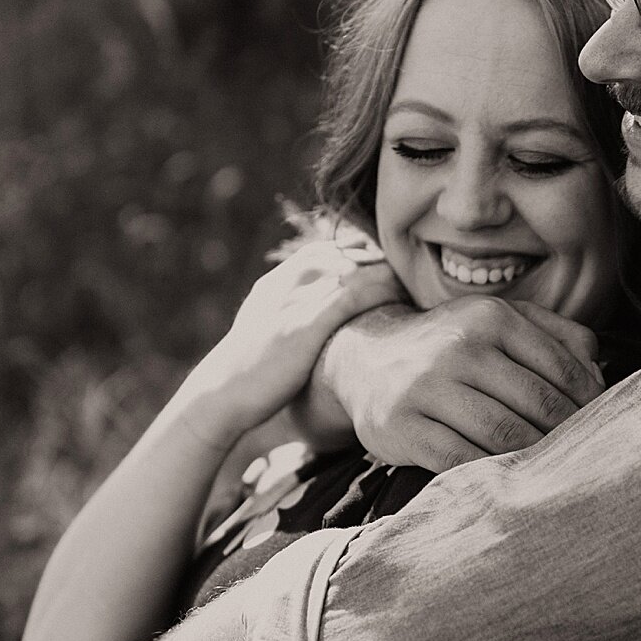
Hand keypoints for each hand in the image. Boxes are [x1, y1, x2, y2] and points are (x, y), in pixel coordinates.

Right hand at [180, 240, 403, 445]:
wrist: (222, 391)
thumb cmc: (249, 371)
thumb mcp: (268, 328)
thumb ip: (293, 314)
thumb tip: (321, 321)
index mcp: (283, 276)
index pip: (336, 249)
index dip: (369, 260)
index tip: (393, 278)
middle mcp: (292, 277)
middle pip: (352, 252)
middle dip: (386, 264)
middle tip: (418, 283)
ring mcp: (298, 295)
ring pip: (359, 267)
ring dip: (391, 276)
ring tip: (418, 293)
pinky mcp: (306, 321)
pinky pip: (356, 293)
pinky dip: (383, 292)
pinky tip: (404, 303)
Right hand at [309, 296, 603, 470]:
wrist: (367, 361)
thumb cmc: (451, 347)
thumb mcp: (498, 322)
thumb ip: (556, 334)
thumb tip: (599, 371)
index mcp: (491, 318)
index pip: (560, 368)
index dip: (589, 404)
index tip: (601, 426)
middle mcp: (459, 346)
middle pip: (537, 404)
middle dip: (567, 435)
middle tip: (581, 457)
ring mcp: (427, 387)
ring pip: (503, 434)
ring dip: (535, 459)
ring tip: (552, 471)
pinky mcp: (403, 426)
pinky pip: (462, 459)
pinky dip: (491, 474)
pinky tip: (508, 480)